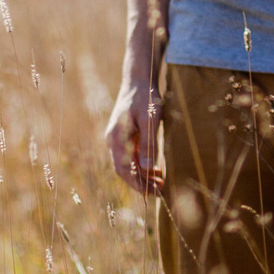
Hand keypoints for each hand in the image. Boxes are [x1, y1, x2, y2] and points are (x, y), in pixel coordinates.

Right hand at [103, 78, 162, 195]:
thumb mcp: (150, 119)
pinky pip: (131, 156)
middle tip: (160, 192)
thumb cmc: (146, 97)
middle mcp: (113, 140)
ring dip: (142, 176)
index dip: (138, 184)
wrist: (139, 80)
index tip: (152, 194)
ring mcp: (118, 139)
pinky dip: (142, 165)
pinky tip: (156, 170)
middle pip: (124, 170)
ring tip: (160, 184)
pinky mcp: (125, 136)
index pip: (124, 169)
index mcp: (116, 138)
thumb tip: (146, 169)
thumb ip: (148, 144)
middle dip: (141, 183)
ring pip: (128, 164)